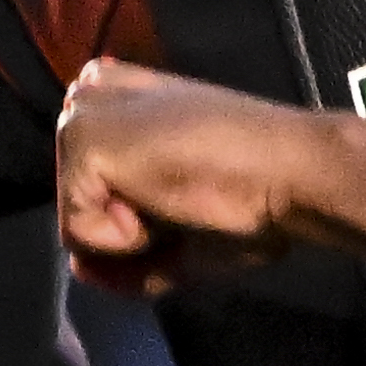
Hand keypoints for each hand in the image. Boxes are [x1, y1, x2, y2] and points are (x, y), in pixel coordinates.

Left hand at [54, 61, 365, 290]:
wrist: (291, 173)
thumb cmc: (252, 197)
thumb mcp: (180, 222)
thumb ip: (125, 240)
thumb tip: (78, 268)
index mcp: (120, 101)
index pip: (85, 185)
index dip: (127, 217)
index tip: (182, 196)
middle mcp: (95, 97)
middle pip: (78, 205)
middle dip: (127, 228)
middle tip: (188, 200)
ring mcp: (84, 115)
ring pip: (75, 220)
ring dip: (130, 235)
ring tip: (180, 198)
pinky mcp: (83, 139)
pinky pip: (79, 230)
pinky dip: (124, 238)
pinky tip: (167, 200)